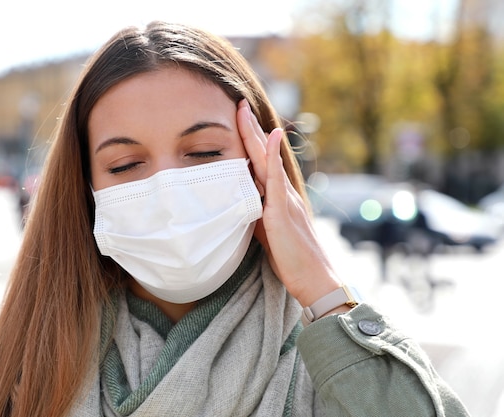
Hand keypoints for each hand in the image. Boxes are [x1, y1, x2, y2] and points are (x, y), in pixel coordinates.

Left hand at [237, 99, 342, 306]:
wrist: (315, 279)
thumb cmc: (293, 260)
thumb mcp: (269, 234)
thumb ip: (257, 216)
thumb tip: (239, 205)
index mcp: (279, 199)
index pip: (261, 165)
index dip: (251, 143)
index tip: (239, 122)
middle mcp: (283, 194)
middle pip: (263, 155)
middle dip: (250, 129)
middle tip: (238, 104)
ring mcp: (284, 200)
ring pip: (266, 161)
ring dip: (255, 134)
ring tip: (244, 111)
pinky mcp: (283, 212)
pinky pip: (276, 179)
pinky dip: (271, 156)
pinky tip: (269, 136)